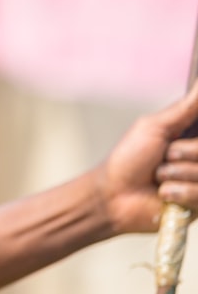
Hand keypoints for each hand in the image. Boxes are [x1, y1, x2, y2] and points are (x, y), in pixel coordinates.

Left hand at [98, 84, 197, 233]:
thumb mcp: (155, 127)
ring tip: (159, 177)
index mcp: (193, 138)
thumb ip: (185, 109)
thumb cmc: (129, 158)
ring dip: (176, 174)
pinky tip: (163, 194)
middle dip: (183, 152)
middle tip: (164, 156)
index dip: (194, 140)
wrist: (114, 195)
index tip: (173, 144)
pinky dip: (177, 192)